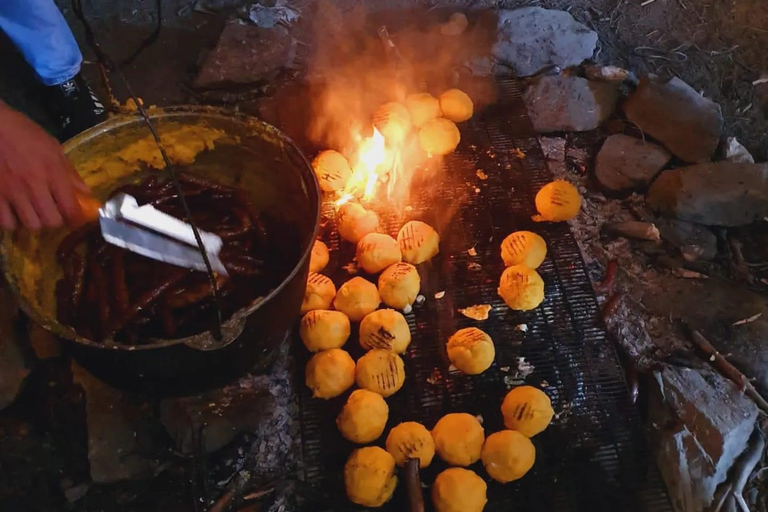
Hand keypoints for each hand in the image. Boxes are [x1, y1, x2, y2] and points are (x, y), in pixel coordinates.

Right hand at [0, 101, 89, 229]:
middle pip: (51, 221)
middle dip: (56, 221)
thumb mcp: (53, 147)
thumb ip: (69, 172)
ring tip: (34, 214)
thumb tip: (86, 192)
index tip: (75, 221)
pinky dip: (12, 222)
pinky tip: (14, 214)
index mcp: (53, 173)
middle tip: (53, 214)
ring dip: (35, 223)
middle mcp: (34, 186)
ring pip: (30, 225)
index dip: (76, 220)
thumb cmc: (24, 133)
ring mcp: (12, 192)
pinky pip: (5, 222)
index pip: (70, 208)